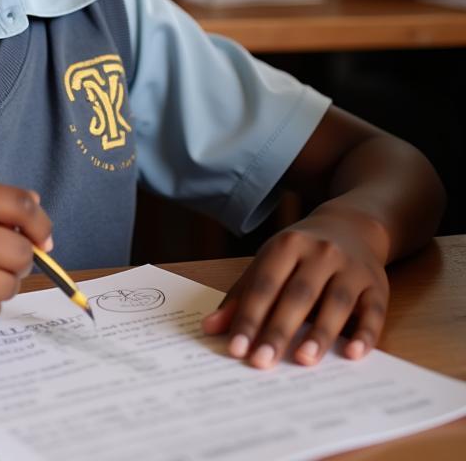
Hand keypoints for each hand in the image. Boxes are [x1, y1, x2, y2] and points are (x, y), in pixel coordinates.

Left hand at [201, 213, 388, 367]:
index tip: (237, 348)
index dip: (249, 317)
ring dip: (320, 333)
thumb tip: (211, 328)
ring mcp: (351, 268)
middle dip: (278, 330)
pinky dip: (365, 334)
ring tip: (303, 360)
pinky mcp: (377, 285)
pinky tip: (352, 354)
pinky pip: (373, 311)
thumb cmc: (300, 253)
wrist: (351, 227)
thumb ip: (242, 295)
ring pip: (336, 302)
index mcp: (287, 245)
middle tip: (262, 362)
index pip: (264, 284)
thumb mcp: (269, 262)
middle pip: (298, 295)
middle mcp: (321, 253)